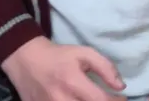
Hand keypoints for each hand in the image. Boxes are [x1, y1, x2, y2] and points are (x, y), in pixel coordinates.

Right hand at [1, 36, 126, 100]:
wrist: (26, 60)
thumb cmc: (59, 56)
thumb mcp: (85, 53)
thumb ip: (106, 68)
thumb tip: (121, 86)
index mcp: (72, 82)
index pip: (101, 100)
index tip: (122, 98)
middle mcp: (60, 99)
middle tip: (110, 100)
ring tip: (97, 100)